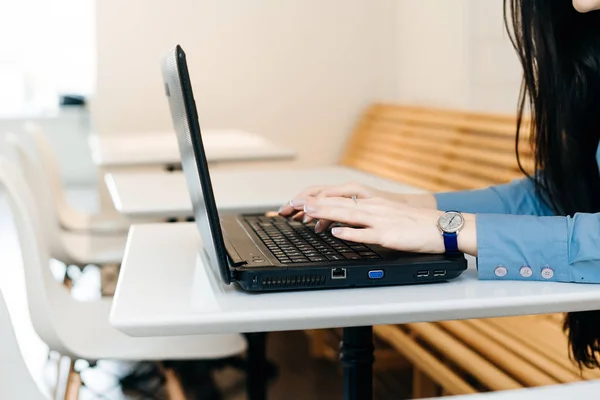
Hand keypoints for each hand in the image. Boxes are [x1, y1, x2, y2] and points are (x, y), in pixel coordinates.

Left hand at [278, 182, 436, 228]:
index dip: (316, 199)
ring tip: (307, 212)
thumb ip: (365, 216)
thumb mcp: (386, 214)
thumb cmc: (414, 223)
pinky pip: (367, 233)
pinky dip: (351, 233)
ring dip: (326, 213)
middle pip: (338, 203)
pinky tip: (337, 233)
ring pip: (349, 214)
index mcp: (372, 202)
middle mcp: (374, 207)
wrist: (441, 227)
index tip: (297, 203)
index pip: (338, 197)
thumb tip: (342, 223)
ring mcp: (381, 220)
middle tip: (292, 205)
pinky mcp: (389, 235)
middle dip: (313, 204)